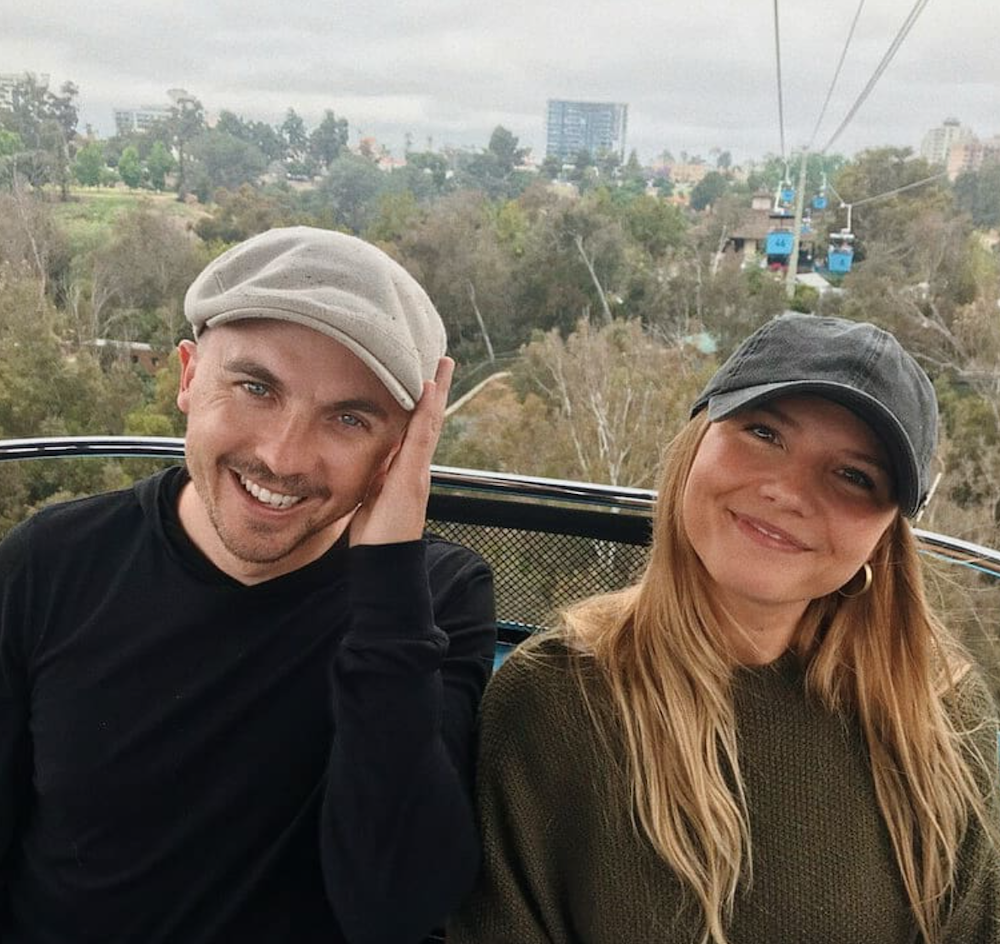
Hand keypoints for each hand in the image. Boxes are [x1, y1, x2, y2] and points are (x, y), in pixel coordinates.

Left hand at [349, 357, 453, 546]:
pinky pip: (421, 438)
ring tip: (442, 364)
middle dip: (437, 389)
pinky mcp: (413, 476)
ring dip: (436, 392)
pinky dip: (426, 413)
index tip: (426, 375)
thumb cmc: (376, 535)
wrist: (384, 562)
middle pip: (430, 419)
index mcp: (406, 469)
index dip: (423, 402)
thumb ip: (376, 474)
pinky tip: (428, 390)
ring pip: (430, 423)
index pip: (417, 427)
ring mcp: (418, 470)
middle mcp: (417, 466)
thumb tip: (373, 454)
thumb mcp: (372, 495)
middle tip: (443, 358)